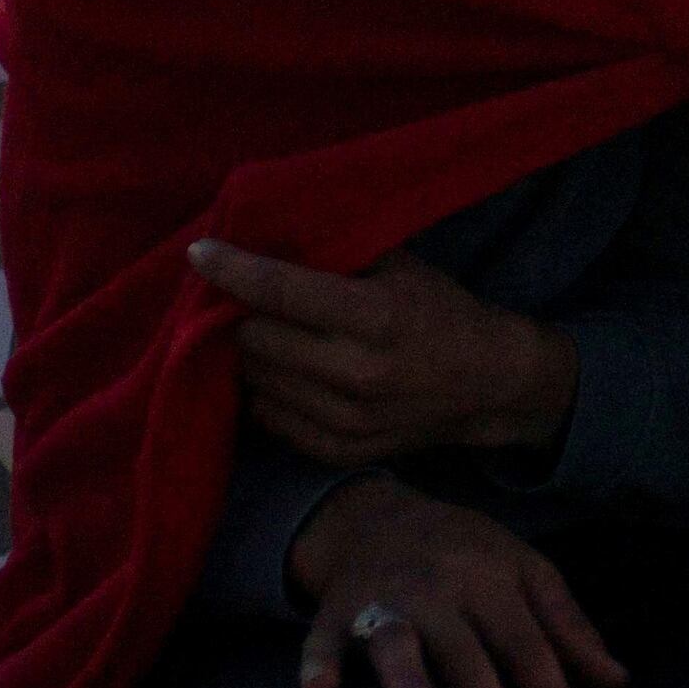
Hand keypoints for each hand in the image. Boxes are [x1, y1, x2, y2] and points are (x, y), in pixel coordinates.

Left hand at [191, 238, 575, 465]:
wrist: (488, 385)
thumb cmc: (440, 311)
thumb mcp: (400, 267)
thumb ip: (336, 255)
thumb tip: (264, 235)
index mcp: (374, 316)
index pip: (280, 291)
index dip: (231, 270)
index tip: (199, 253)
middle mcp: (356, 372)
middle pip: (255, 340)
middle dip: (242, 315)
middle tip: (246, 301)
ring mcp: (345, 420)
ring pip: (256, 381)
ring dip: (252, 354)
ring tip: (267, 335)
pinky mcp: (338, 452)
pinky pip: (270, 419)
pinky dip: (268, 392)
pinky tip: (287, 372)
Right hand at [287, 479, 626, 687]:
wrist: (380, 513)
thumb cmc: (466, 554)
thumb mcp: (525, 571)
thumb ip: (569, 627)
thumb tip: (617, 683)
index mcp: (492, 580)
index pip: (532, 649)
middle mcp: (439, 589)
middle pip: (471, 656)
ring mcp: (384, 598)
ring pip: (398, 641)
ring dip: (408, 679)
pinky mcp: (335, 609)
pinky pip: (321, 637)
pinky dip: (318, 660)